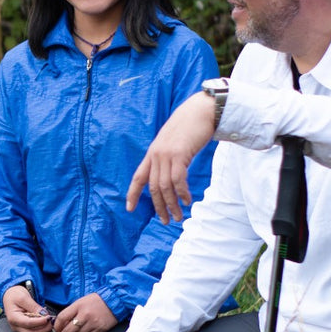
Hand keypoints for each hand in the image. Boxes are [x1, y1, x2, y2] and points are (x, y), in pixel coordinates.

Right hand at [3, 284, 53, 331]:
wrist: (9, 295)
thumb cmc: (14, 295)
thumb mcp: (23, 297)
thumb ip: (33, 306)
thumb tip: (43, 314)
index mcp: (13, 318)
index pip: (29, 323)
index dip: (40, 322)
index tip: (48, 317)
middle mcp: (16, 326)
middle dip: (44, 329)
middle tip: (51, 321)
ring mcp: (20, 329)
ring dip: (44, 330)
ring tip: (50, 321)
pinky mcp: (24, 329)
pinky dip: (42, 329)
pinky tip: (45, 322)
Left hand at [51, 293, 115, 331]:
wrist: (114, 301)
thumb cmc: (95, 301)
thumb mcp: (81, 302)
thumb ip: (71, 311)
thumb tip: (62, 324)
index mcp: (78, 306)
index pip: (62, 318)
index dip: (57, 326)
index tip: (56, 330)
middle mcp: (85, 315)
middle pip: (68, 330)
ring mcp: (93, 323)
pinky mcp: (100, 329)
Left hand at [126, 93, 216, 222]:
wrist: (200, 110)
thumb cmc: (190, 126)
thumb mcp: (174, 142)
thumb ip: (169, 156)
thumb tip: (171, 172)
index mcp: (152, 153)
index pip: (138, 177)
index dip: (133, 194)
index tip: (130, 209)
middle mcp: (156, 155)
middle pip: (153, 187)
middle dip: (159, 207)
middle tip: (166, 221)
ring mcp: (166, 154)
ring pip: (165, 186)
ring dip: (172, 204)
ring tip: (179, 216)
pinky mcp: (179, 154)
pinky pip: (178, 179)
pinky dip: (181, 193)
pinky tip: (187, 200)